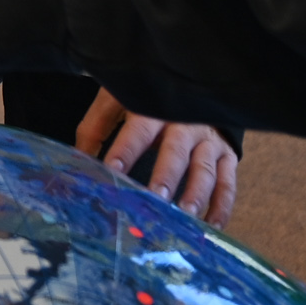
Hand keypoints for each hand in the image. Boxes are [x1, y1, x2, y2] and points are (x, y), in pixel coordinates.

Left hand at [78, 92, 238, 226]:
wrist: (193, 78)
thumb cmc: (148, 96)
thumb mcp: (118, 100)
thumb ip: (96, 127)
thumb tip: (77, 160)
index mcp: (155, 108)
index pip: (138, 131)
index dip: (125, 152)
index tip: (111, 173)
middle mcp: (185, 123)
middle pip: (175, 152)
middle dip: (165, 176)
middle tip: (155, 199)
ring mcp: (208, 139)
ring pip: (204, 168)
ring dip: (196, 193)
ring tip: (185, 215)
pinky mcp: (226, 152)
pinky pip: (227, 182)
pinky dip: (222, 205)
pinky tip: (210, 226)